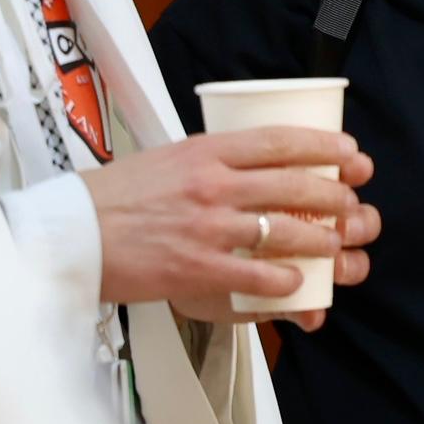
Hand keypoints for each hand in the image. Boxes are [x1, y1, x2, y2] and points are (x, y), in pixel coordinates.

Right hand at [80, 128, 381, 329]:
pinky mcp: (198, 268)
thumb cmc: (113, 197)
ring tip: (334, 245)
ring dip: (320, 240)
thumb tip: (248, 163)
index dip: (324, 147)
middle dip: (335, 195)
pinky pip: (257, 275)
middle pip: (294, 184)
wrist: (72, 233)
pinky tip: (296, 282)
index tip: (350, 154)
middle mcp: (212, 184)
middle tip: (351, 203)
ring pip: (285, 230)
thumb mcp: (166, 158)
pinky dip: (284, 279)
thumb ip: (208, 160)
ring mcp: (208, 227)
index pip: (279, 141)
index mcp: (205, 150)